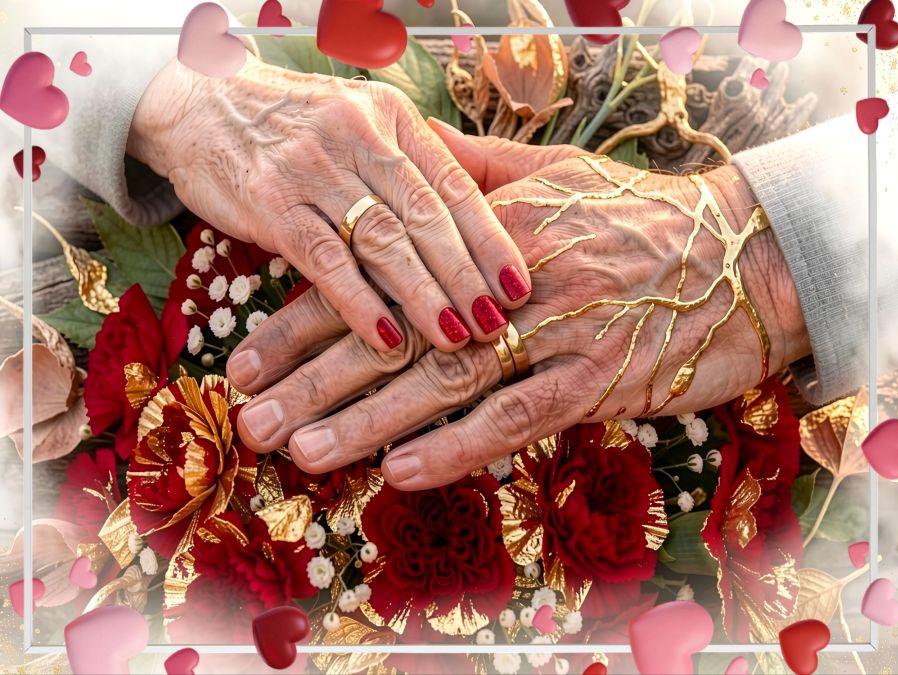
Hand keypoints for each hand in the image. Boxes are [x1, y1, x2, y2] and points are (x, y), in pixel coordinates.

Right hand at [127, 54, 530, 359]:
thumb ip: (408, 166)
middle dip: (466, 275)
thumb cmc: (295, 125)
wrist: (202, 101)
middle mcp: (359, 134)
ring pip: (382, 239)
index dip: (491, 238)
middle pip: (425, 215)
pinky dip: (358, 303)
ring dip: (423, 294)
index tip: (519, 285)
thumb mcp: (360, 123)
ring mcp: (313, 167)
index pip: (452, 184)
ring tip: (456, 338)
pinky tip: (386, 340)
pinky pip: (324, 259)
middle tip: (498, 323)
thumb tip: (471, 226)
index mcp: (391, 117)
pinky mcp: (271, 202)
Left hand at [230, 135, 810, 488]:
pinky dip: (459, 446)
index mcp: (487, 227)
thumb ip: (473, 170)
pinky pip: (518, 418)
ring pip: (446, 380)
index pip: (375, 276)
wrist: (744, 255)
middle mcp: (511, 279)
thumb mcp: (555, 174)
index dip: (305, 320)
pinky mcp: (601, 380)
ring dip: (369, 421)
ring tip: (305, 452)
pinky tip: (403, 472)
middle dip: (314, 380)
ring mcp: (558, 331)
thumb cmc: (639, 216)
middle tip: (252, 419)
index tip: (248, 359)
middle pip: (395, 334)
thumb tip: (408, 153)